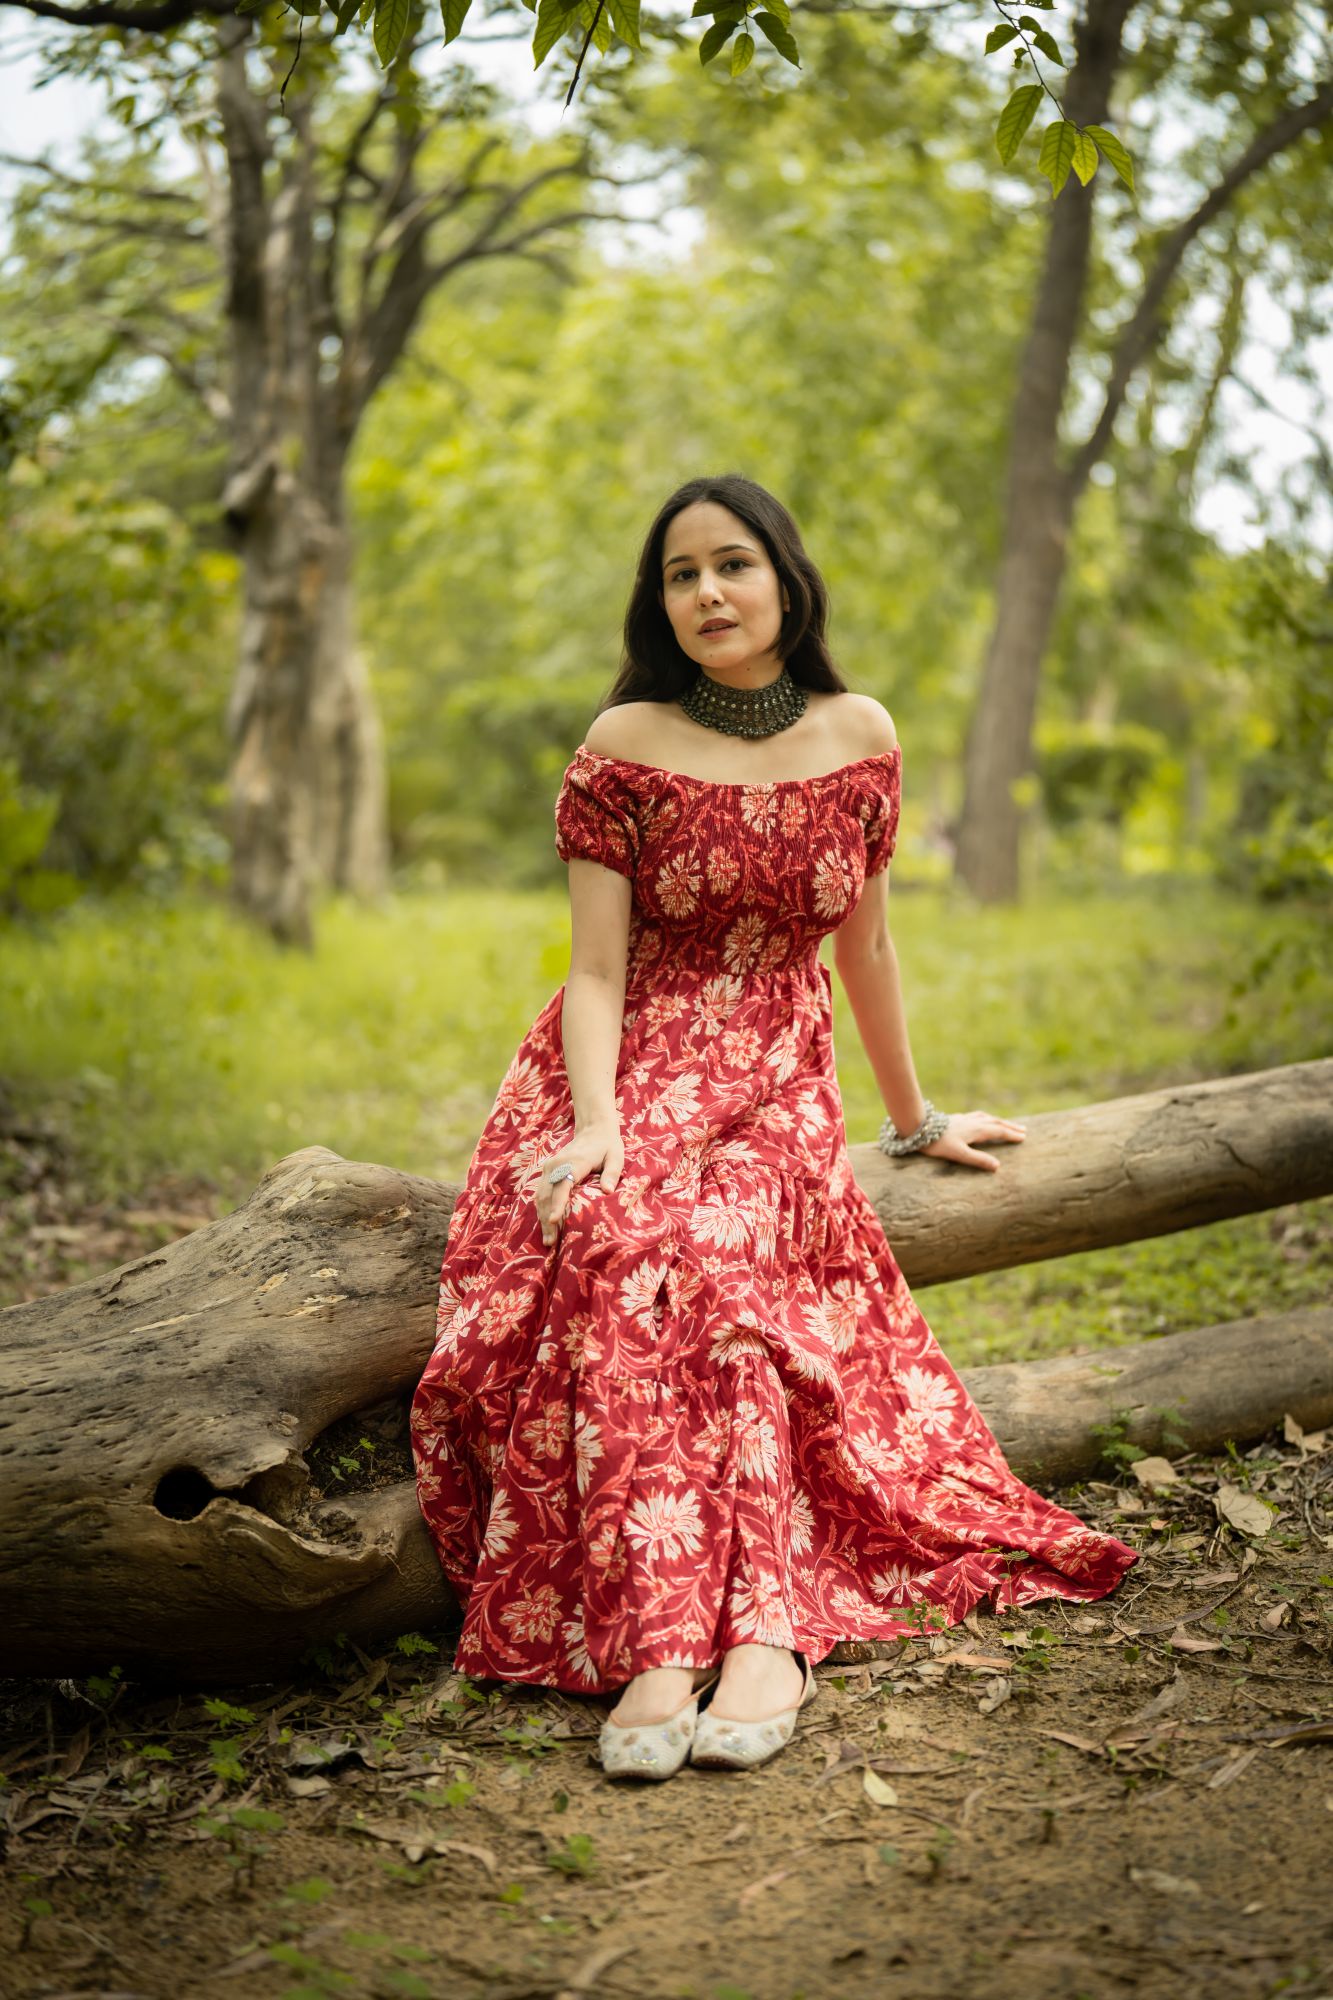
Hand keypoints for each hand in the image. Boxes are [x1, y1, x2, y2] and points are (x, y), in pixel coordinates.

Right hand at [535, 1120, 624, 1245]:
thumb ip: (612, 1173)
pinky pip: (541, 1192)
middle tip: (551, 1242)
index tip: (553, 1221)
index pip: (563, 1185)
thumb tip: (608, 1191)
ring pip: (540, 1195)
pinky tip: (546, 1225)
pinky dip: (542, 1209)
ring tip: (548, 1240)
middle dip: (547, 1219)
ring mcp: (549, 1167)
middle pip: (547, 1194)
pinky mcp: (547, 1171)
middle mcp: (557, 1164)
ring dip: (542, 1217)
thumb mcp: (616, 1157)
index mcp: (574, 1162)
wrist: (593, 1129)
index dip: (557, 1204)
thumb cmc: (607, 1146)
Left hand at [921, 1110, 1026, 1172]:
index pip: (998, 1132)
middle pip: (995, 1122)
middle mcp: (972, 1122)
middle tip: (1023, 1130)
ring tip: (1005, 1124)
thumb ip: (978, 1160)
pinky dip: (985, 1117)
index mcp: (975, 1130)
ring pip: (986, 1117)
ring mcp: (963, 1119)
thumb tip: (998, 1166)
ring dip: (998, 1121)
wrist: (917, 1127)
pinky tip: (980, 1119)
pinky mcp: (955, 1119)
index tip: (1023, 1137)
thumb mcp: (959, 1154)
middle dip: (1009, 1127)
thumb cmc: (937, 1143)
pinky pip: (976, 1116)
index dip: (1011, 1135)